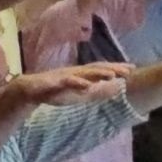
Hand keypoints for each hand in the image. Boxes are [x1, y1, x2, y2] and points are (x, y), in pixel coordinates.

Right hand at [15, 63, 133, 107]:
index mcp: (81, 74)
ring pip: (84, 73)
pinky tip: (87, 85)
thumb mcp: (79, 93)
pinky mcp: (54, 82)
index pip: (101, 69)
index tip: (132, 68)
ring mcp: (65, 76)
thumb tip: (114, 90)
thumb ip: (95, 91)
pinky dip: (78, 83)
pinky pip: (67, 82)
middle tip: (129, 70)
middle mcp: (75, 72)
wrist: (29, 90)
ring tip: (112, 75)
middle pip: (96, 68)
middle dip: (113, 68)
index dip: (116, 68)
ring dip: (98, 73)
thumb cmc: (54, 90)